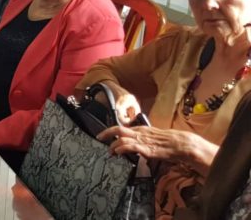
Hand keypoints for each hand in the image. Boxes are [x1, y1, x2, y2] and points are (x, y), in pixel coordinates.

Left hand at [95, 125, 216, 173]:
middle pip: (118, 129)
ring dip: (113, 146)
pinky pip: (131, 147)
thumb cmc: (167, 142)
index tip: (101, 135)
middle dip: (106, 134)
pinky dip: (122, 149)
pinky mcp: (146, 148)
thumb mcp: (151, 138)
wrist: (180, 144)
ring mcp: (142, 140)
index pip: (121, 127)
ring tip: (110, 152)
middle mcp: (139, 133)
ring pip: (122, 139)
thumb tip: (132, 146)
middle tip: (99, 139)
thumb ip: (140, 140)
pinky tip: (118, 152)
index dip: (109, 131)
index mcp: (140, 129)